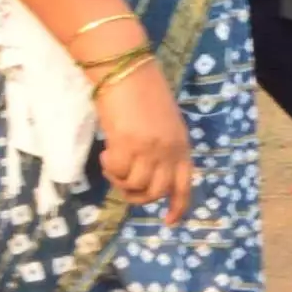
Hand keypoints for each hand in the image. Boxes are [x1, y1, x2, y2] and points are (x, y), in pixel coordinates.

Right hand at [94, 60, 195, 222]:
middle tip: (122, 184)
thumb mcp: (162, 123)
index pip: (184, 185)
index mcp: (182, 144)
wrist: (125, 69)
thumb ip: (161, 147)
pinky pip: (119, 172)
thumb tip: (145, 172)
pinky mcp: (129, 145)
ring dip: (120, 180)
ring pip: (136, 185)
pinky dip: (110, 167)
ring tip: (112, 162)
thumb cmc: (141, 91)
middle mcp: (169, 150)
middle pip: (156, 191)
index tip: (168, 222)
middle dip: (137, 196)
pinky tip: (107, 151)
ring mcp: (150, 149)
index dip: (178, 207)